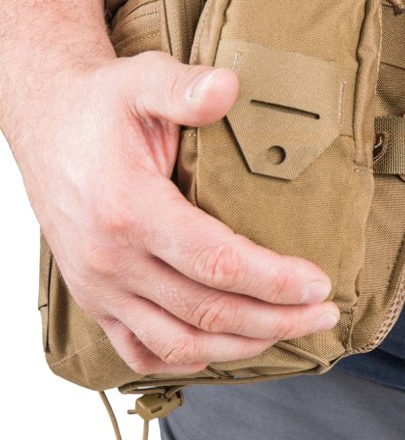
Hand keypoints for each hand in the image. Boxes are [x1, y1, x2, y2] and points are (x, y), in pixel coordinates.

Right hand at [14, 50, 338, 374]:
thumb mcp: (140, 81)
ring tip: (287, 333)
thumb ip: (183, 88)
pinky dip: (185, 358)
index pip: (218, 262)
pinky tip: (221, 347)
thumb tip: (229, 87)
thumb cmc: (97, 107)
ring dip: (241, 346)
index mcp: (130, 209)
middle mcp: (112, 259)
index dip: (275, 280)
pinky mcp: (94, 297)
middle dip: (276, 320)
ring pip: (179, 342)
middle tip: (322, 314)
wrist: (46, 126)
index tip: (318, 283)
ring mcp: (100, 286)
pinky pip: (139, 350)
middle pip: (208, 311)